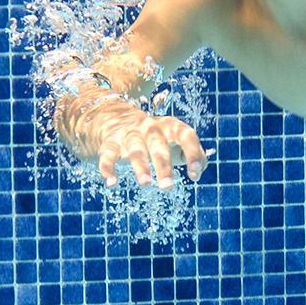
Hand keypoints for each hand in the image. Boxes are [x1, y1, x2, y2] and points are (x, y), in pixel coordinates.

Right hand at [55, 87, 209, 188]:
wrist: (117, 118)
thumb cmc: (158, 137)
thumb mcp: (177, 141)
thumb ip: (194, 154)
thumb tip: (198, 173)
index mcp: (171, 126)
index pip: (186, 135)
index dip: (192, 152)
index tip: (195, 171)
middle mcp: (151, 127)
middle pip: (159, 146)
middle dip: (163, 166)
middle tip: (167, 187)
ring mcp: (130, 133)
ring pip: (136, 149)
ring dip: (140, 166)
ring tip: (146, 183)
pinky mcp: (111, 142)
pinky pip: (108, 155)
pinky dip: (108, 168)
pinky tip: (111, 184)